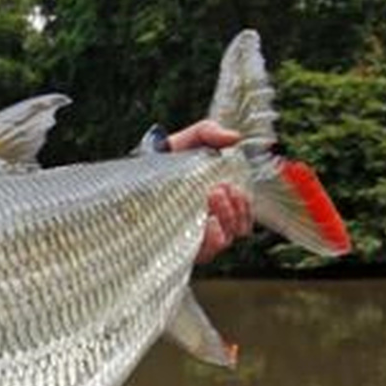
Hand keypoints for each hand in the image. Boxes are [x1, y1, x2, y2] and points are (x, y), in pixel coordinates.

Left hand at [166, 120, 252, 262]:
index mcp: (222, 203)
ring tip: (211, 196)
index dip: (245, 208)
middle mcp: (212, 222)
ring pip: (225, 241)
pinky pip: (204, 252)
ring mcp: (195, 235)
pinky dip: (211, 238)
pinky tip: (207, 222)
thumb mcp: (193, 138)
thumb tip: (235, 137)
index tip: (235, 189)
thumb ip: (212, 133)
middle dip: (234, 210)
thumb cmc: (171, 155)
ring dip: (225, 220)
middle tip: (218, 189)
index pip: (244, 217)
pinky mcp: (179, 245)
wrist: (140, 166)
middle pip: (238, 230)